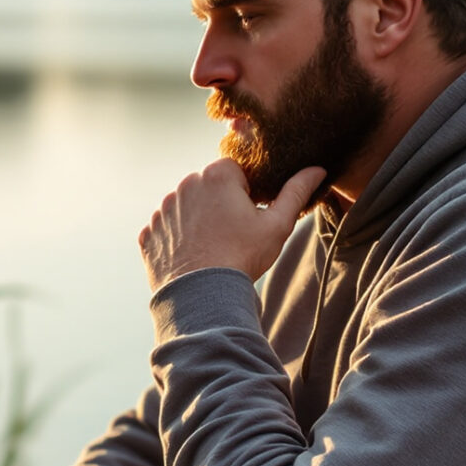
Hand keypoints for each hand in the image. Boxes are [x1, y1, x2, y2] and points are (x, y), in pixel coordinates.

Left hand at [137, 159, 324, 292]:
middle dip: (219, 203)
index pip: (235, 171)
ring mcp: (162, 210)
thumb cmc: (243, 258)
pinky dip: (177, 239)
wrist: (203, 296)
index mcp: (217, 175)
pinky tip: (192, 256)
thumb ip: (295, 192)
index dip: (245, 192)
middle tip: (232, 233)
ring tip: (212, 246)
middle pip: (208, 187)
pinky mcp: (148, 233)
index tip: (248, 215)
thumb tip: (317, 169)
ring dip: (197, 219)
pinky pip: (166, 229)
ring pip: (186, 206)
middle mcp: (184, 185)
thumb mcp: (277, 225)